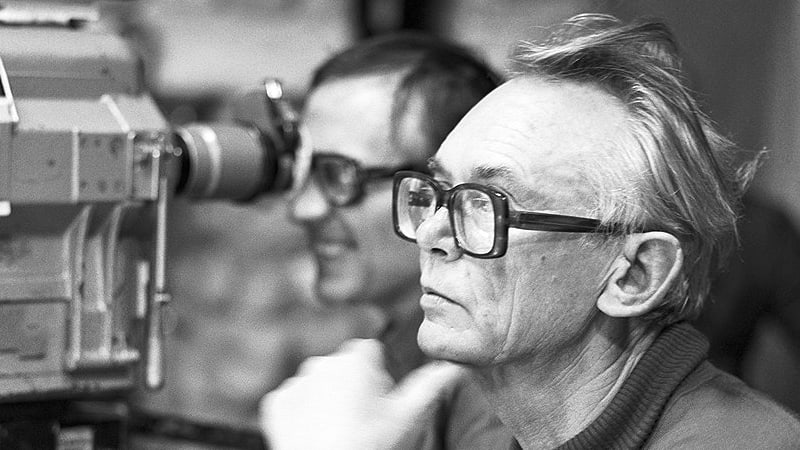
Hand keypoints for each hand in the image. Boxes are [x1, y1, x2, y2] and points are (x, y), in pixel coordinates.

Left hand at [259, 338, 465, 449]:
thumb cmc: (370, 446)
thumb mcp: (408, 418)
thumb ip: (431, 385)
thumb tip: (457, 366)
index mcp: (355, 358)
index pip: (371, 352)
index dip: (379, 377)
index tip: (382, 403)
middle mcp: (321, 362)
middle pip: (344, 367)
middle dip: (352, 386)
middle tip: (363, 423)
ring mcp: (295, 383)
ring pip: (318, 383)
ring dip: (327, 399)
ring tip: (339, 432)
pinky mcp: (274, 404)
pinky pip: (292, 401)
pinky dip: (301, 414)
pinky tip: (315, 434)